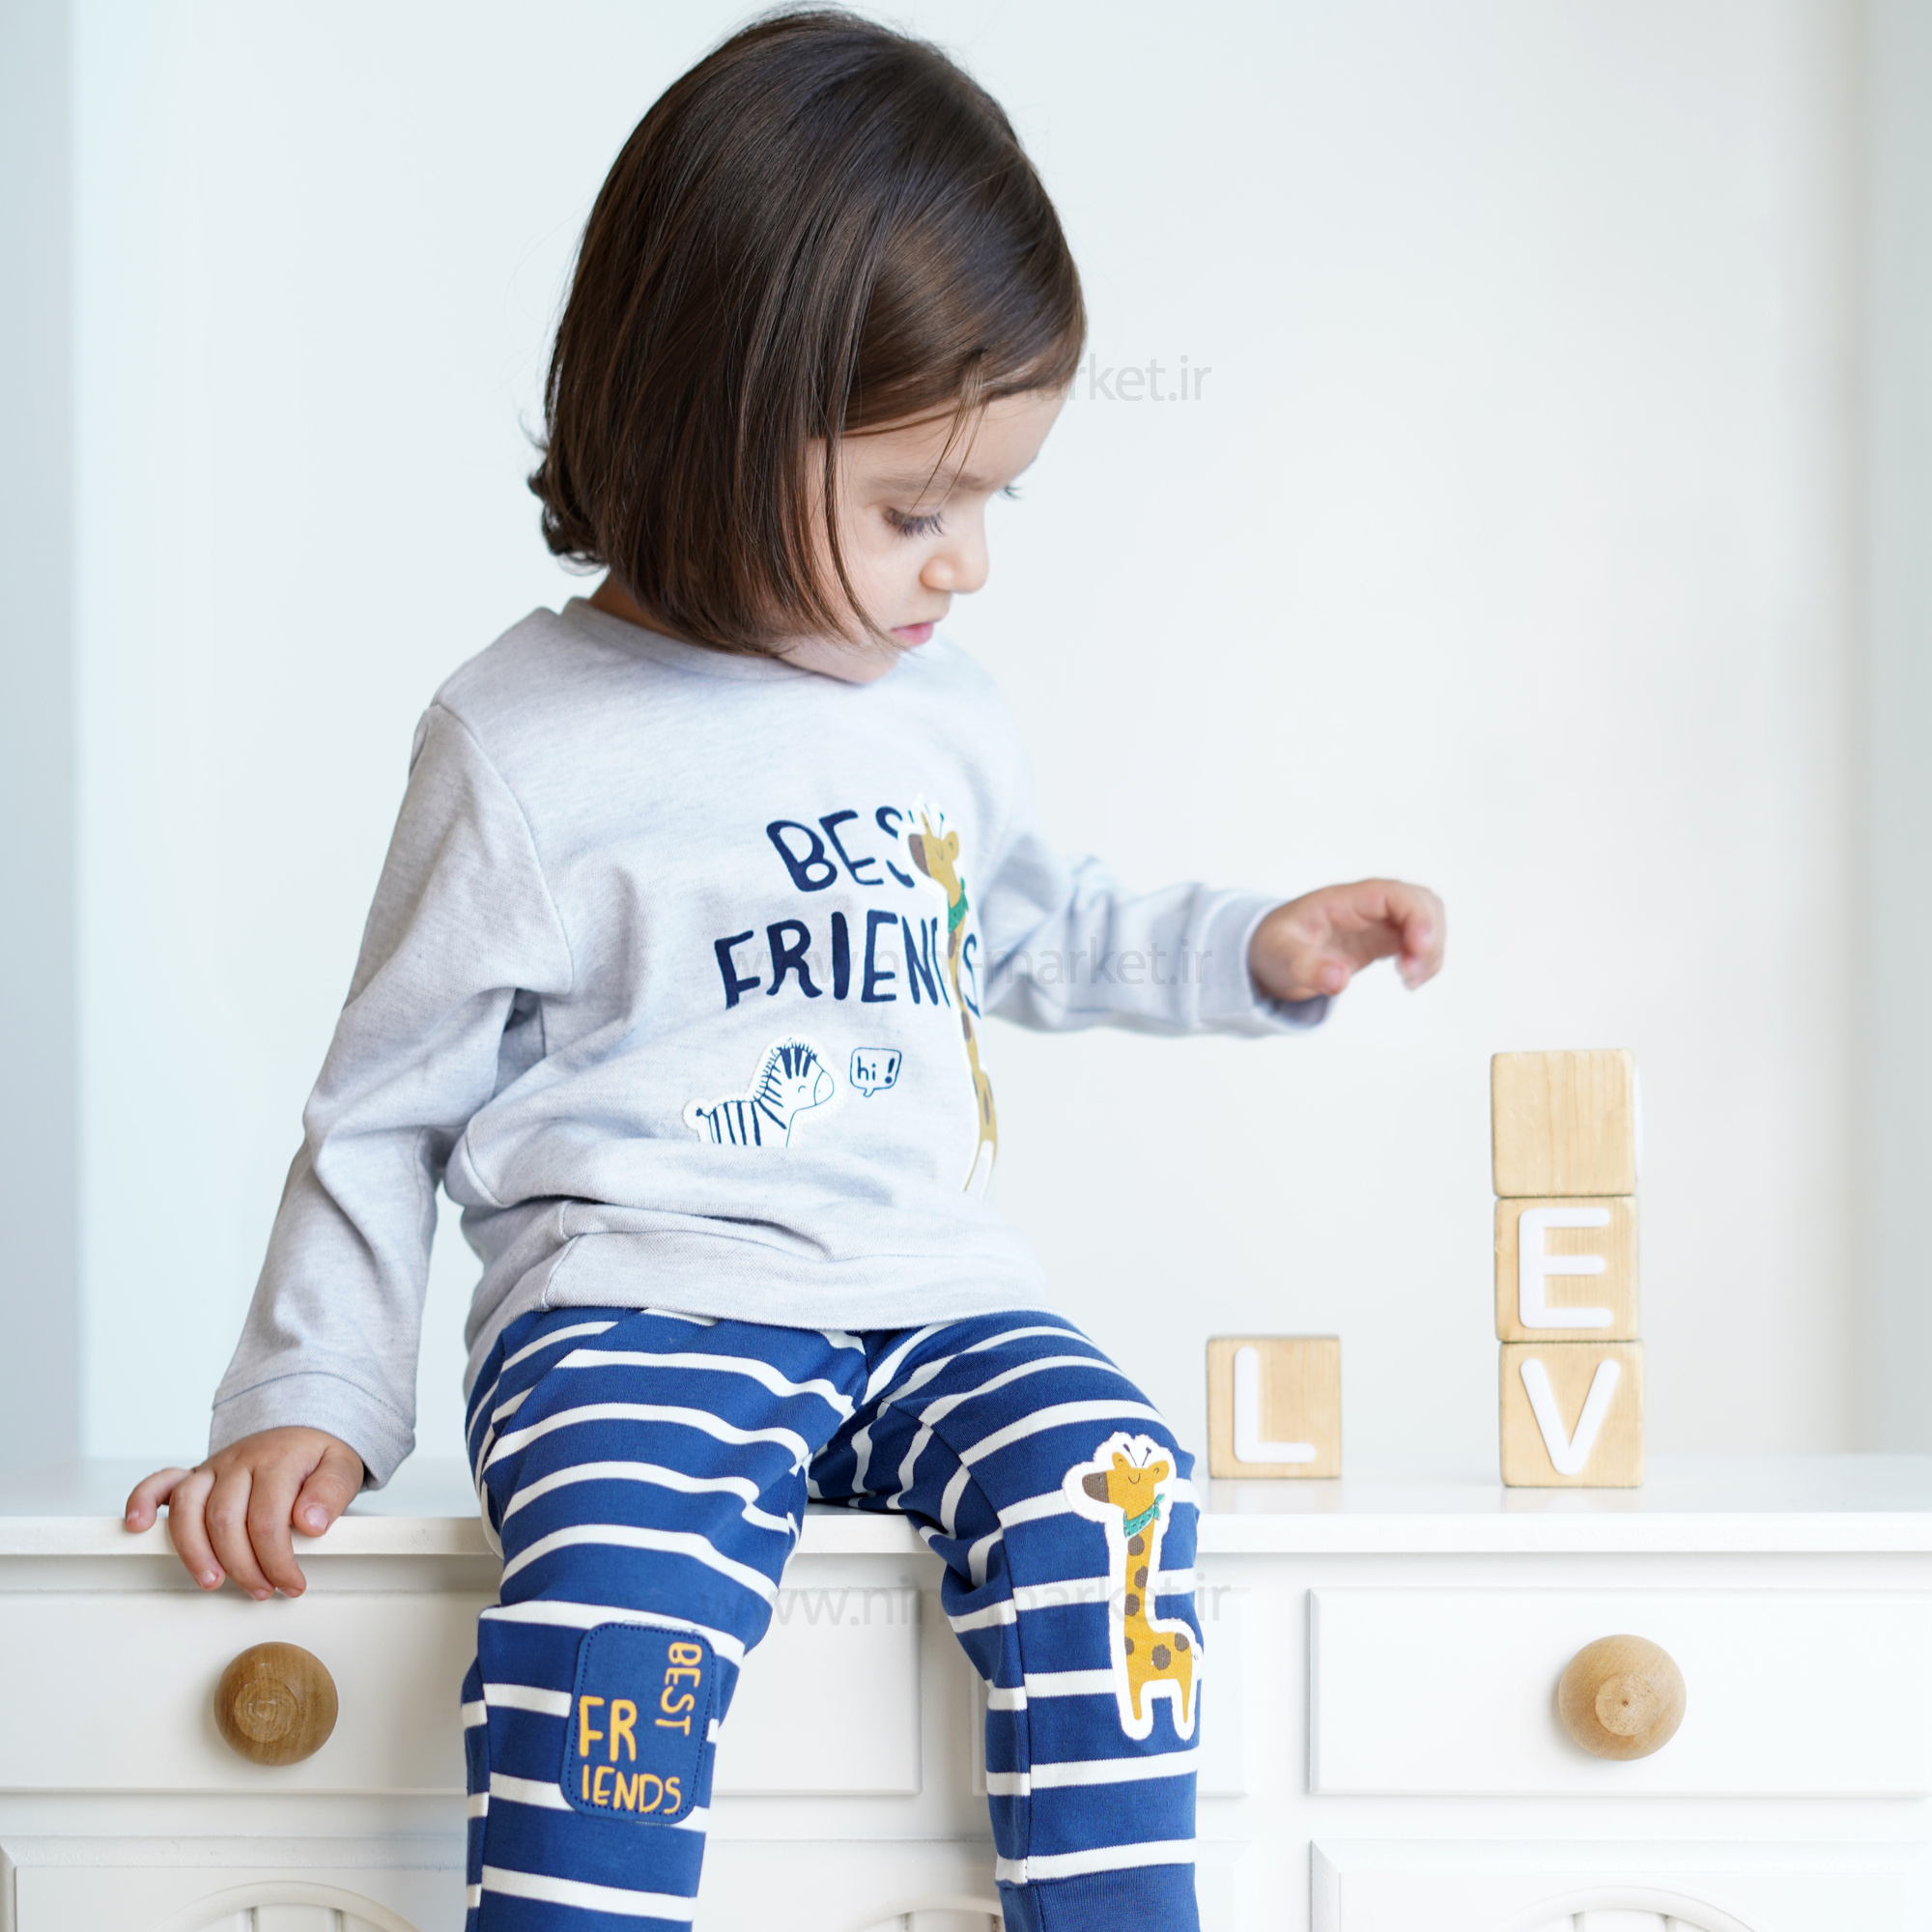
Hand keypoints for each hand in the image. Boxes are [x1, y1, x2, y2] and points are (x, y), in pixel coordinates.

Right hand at [124, 1428, 364, 1599]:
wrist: (303, 1427)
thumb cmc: (318, 1456)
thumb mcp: (342, 1467)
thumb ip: (331, 1492)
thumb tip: (311, 1523)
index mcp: (278, 1459)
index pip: (268, 1518)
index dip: (278, 1560)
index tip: (292, 1584)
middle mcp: (240, 1461)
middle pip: (225, 1519)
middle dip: (242, 1566)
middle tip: (263, 1590)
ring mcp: (213, 1467)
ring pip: (189, 1508)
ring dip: (196, 1552)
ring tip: (213, 1583)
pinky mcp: (196, 1473)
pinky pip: (160, 1481)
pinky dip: (142, 1501)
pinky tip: (138, 1526)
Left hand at [1249, 878, 1444, 1002]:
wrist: (1271, 954)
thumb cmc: (1274, 947)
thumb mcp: (1280, 957)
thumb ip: (1307, 967)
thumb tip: (1338, 979)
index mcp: (1346, 900)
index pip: (1395, 893)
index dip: (1416, 915)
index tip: (1418, 949)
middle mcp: (1369, 906)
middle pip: (1422, 902)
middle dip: (1430, 936)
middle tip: (1410, 974)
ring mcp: (1380, 922)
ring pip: (1428, 921)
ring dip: (1432, 951)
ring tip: (1410, 981)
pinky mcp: (1384, 940)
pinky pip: (1420, 941)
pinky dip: (1425, 960)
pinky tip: (1409, 981)